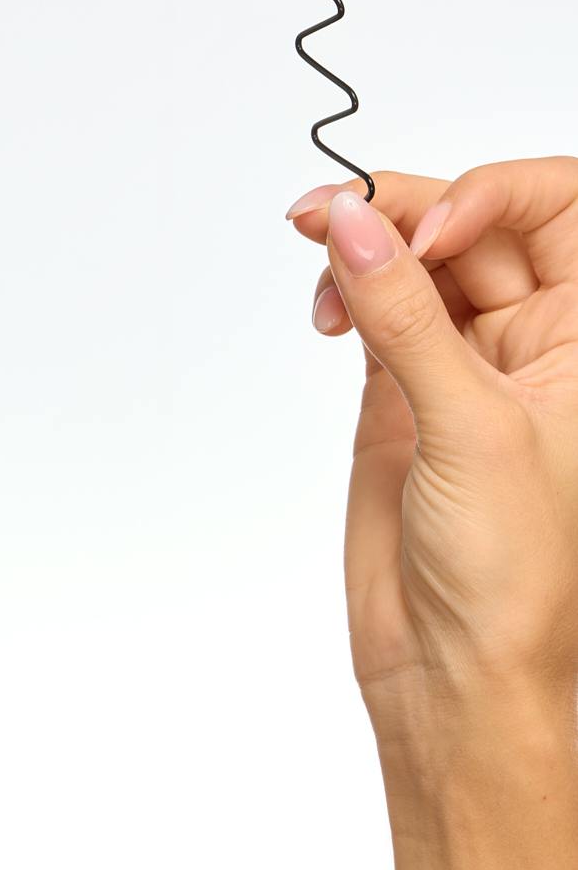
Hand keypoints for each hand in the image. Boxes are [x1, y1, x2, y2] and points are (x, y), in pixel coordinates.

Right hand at [286, 158, 577, 735]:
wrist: (456, 674)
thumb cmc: (516, 579)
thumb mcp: (470, 427)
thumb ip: (406, 316)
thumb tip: (353, 223)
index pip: (557, 210)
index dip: (494, 195)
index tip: (431, 228)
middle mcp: (534, 341)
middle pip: (473, 223)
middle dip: (403, 205)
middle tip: (334, 212)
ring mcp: (464, 363)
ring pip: (413, 257)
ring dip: (361, 241)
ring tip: (315, 247)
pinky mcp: (401, 390)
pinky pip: (372, 305)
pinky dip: (341, 288)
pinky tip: (326, 308)